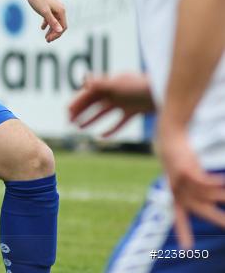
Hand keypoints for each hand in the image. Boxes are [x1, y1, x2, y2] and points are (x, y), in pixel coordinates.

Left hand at [24, 0, 66, 41]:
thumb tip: (59, 30)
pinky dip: (47, 23)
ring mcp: (54, 8)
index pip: (63, 27)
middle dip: (54, 34)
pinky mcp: (48, 7)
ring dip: (51, 30)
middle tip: (47, 40)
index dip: (57, 35)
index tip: (49, 40)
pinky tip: (42, 28)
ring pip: (55, 22)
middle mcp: (60, 9)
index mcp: (61, 11)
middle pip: (60, 25)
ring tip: (45, 37)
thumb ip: (52, 21)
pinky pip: (50, 17)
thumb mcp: (44, 12)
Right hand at [68, 72, 154, 136]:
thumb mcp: (119, 85)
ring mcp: (125, 102)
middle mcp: (116, 92)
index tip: (67, 112)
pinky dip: (110, 129)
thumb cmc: (142, 87)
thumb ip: (101, 83)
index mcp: (110, 84)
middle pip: (94, 103)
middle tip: (69, 122)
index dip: (78, 101)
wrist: (168, 94)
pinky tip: (101, 137)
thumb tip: (84, 79)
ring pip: (104, 112)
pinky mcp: (135, 111)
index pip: (89, 93)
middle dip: (81, 112)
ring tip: (79, 128)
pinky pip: (119, 122)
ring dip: (91, 119)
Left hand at [157, 125, 224, 247]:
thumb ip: (197, 194)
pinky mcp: (185, 170)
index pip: (179, 218)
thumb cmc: (180, 163)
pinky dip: (216, 182)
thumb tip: (211, 205)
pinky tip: (224, 182)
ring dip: (222, 195)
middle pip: (200, 210)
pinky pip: (204, 181)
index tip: (186, 249)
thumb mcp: (188, 180)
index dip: (183, 232)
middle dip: (217, 219)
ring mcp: (179, 181)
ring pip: (206, 194)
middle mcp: (176, 192)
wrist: (169, 140)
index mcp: (175, 197)